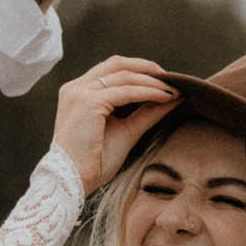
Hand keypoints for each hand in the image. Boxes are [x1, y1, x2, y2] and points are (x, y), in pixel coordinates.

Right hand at [53, 56, 177, 192]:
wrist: (73, 181)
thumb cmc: (93, 163)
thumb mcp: (125, 132)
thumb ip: (145, 113)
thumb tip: (172, 98)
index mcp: (78, 93)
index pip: (111, 70)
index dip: (139, 71)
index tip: (163, 81)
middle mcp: (76, 88)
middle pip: (117, 64)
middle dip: (147, 68)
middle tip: (171, 79)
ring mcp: (80, 93)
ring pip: (124, 76)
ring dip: (152, 81)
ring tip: (173, 90)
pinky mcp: (88, 102)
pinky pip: (125, 91)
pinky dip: (148, 92)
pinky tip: (165, 97)